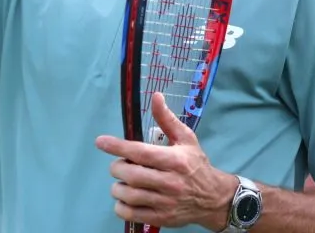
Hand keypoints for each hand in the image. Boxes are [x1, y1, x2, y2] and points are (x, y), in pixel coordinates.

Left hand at [95, 92, 237, 230]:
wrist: (213, 198)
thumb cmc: (196, 165)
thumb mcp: (186, 139)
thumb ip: (167, 119)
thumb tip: (155, 96)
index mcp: (174, 160)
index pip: (140, 152)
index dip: (117, 146)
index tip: (101, 141)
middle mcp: (170, 182)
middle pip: (131, 174)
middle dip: (118, 168)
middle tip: (120, 165)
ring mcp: (165, 202)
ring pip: (128, 195)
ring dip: (118, 187)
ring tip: (123, 182)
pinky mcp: (161, 218)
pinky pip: (131, 214)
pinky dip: (121, 206)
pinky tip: (126, 198)